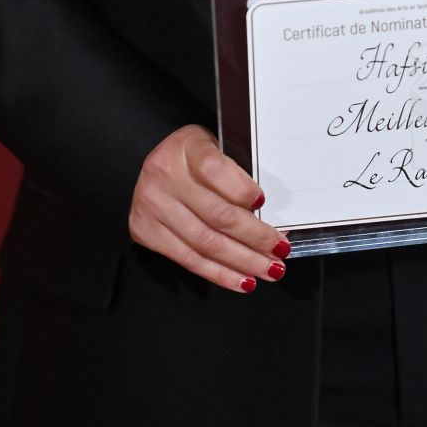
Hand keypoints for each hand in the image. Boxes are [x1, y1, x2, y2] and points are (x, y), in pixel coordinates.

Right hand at [129, 123, 289, 292]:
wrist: (158, 164)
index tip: (264, 203)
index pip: (216, 170)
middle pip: (217, 214)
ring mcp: (152, 205)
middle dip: (255, 238)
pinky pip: (189, 260)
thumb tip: (267, 213)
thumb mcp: (217, 147)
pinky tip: (242, 280)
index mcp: (187, 147)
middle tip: (280, 250)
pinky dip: (220, 274)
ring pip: (205, 243)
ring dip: (242, 262)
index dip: (242, 189)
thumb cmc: (194, 157)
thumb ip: (236, 173)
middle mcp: (165, 175)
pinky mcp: (146, 231)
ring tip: (268, 270)